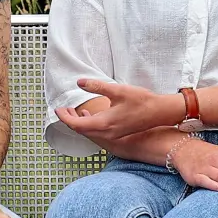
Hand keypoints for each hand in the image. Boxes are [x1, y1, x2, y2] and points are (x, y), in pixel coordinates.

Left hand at [55, 79, 180, 141]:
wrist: (160, 112)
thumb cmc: (141, 101)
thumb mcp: (117, 90)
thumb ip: (97, 86)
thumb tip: (79, 82)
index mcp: (104, 123)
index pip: (76, 124)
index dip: (64, 117)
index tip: (58, 108)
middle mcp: (106, 132)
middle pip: (81, 130)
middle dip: (69, 120)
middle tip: (62, 109)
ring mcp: (112, 135)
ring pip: (89, 131)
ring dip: (79, 123)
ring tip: (72, 111)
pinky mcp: (117, 133)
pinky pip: (97, 131)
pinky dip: (89, 124)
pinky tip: (90, 114)